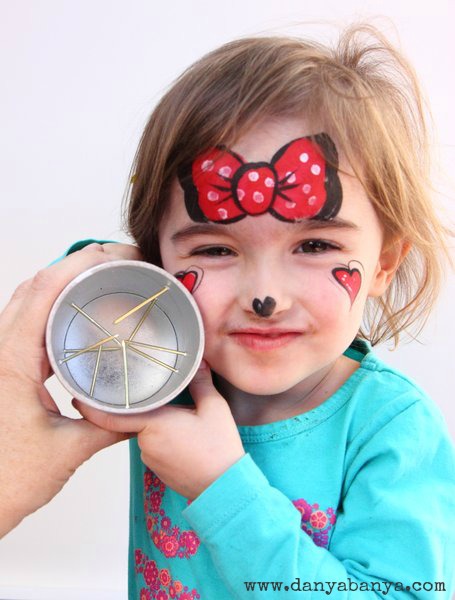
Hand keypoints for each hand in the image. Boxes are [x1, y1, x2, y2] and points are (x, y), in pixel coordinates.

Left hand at [0, 242, 141, 537]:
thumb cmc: (6, 480)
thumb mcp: (67, 450)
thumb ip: (111, 426)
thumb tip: (144, 411)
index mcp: (11, 362)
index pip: (42, 293)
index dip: (78, 264)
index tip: (114, 256)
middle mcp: (0, 352)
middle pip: (33, 286)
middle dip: (75, 264)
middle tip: (115, 261)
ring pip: (26, 301)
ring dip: (62, 282)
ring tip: (100, 278)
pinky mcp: (4, 368)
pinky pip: (26, 323)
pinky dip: (53, 307)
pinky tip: (77, 316)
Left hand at [74, 360, 245, 499]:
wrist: (224, 487)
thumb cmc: (218, 448)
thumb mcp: (214, 408)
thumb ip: (201, 383)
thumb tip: (197, 363)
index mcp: (154, 424)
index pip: (112, 416)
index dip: (92, 407)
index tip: (79, 395)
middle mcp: (145, 442)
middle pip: (135, 419)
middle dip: (145, 408)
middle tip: (157, 395)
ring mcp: (150, 458)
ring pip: (146, 432)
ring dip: (157, 424)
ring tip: (181, 417)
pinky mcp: (158, 468)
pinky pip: (154, 446)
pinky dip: (163, 437)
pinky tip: (183, 434)